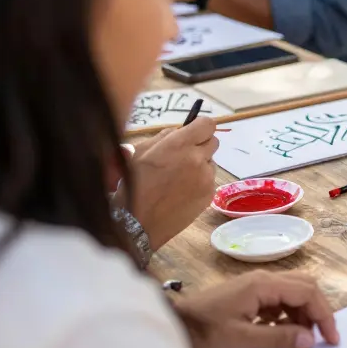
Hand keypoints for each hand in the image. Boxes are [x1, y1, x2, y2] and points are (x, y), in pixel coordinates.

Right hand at [127, 117, 222, 249]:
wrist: (137, 223)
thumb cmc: (133, 186)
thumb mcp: (139, 153)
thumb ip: (163, 137)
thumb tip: (180, 130)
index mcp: (179, 144)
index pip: (207, 124)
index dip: (200, 128)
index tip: (192, 134)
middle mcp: (197, 158)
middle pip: (213, 142)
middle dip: (201, 146)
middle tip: (183, 157)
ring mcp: (206, 177)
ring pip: (211, 162)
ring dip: (201, 165)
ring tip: (179, 179)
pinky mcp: (210, 194)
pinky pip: (210, 180)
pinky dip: (200, 182)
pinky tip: (182, 192)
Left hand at [174, 271, 338, 347]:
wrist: (175, 323)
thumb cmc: (205, 330)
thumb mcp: (241, 339)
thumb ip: (278, 338)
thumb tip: (310, 339)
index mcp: (264, 285)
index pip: (307, 293)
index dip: (324, 315)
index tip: (331, 338)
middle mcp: (265, 278)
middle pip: (305, 286)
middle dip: (318, 310)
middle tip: (324, 336)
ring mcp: (257, 283)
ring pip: (294, 291)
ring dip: (304, 313)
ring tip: (303, 337)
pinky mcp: (251, 292)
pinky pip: (280, 298)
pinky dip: (290, 313)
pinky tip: (283, 330)